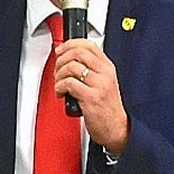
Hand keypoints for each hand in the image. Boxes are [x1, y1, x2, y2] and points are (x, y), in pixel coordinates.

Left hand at [53, 38, 129, 153]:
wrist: (116, 129)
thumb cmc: (108, 109)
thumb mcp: (104, 83)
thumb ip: (91, 70)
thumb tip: (70, 59)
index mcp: (108, 67)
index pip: (88, 45)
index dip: (70, 44)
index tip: (60, 51)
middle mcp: (104, 73)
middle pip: (78, 52)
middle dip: (61, 59)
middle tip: (57, 69)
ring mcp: (99, 85)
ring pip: (71, 67)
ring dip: (58, 75)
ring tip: (59, 83)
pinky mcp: (91, 97)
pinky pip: (69, 83)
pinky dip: (59, 87)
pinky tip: (61, 92)